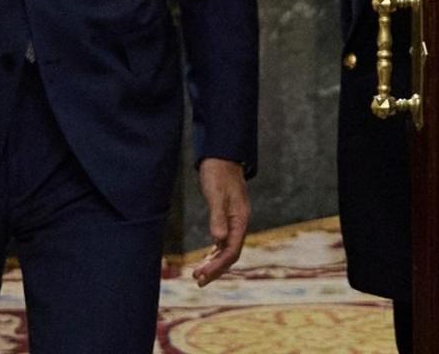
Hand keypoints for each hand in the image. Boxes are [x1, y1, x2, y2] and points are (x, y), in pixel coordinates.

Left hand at [191, 157, 250, 286]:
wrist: (221, 157)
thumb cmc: (218, 174)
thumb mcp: (215, 194)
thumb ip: (218, 216)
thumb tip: (218, 239)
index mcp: (240, 220)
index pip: (231, 250)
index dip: (217, 265)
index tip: (202, 274)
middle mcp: (240, 223)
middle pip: (230, 254)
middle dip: (215, 269)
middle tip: (198, 281)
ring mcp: (235, 221)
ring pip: (227, 249)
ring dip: (214, 263)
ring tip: (199, 275)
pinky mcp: (227, 218)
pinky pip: (223, 241)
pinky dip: (214, 252)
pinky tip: (205, 258)